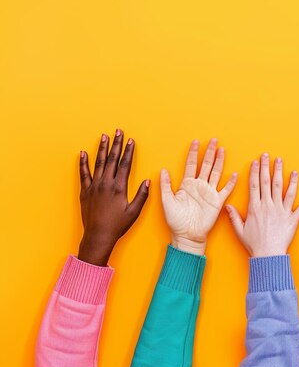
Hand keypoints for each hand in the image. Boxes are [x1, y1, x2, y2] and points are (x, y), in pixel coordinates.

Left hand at [78, 130, 149, 265]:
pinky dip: (83, 163)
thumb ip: (142, 195)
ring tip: (104, 136)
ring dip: (101, 148)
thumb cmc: (118, 225)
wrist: (98, 235)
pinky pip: (83, 174)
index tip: (130, 140)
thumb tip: (147, 181)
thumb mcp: (134, 212)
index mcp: (119, 188)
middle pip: (111, 159)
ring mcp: (94, 186)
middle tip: (118, 131)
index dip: (128, 151)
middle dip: (116, 144)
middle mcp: (106, 184)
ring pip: (98, 163)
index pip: (124, 164)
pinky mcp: (85, 191)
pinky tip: (83, 153)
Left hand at [161, 139, 236, 254]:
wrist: (187, 235)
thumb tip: (162, 170)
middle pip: (205, 165)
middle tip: (213, 140)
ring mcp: (209, 193)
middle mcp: (199, 186)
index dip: (193, 153)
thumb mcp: (166, 201)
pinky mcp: (217, 202)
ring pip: (216, 173)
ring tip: (222, 150)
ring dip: (219, 162)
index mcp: (187, 185)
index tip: (195, 142)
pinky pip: (225, 190)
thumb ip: (165, 185)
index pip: (191, 164)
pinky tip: (235, 174)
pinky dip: (231, 182)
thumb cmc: (176, 221)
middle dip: (209, 152)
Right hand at [225, 153, 298, 256]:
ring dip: (287, 178)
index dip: (255, 172)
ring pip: (285, 190)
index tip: (256, 161)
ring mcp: (282, 212)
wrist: (268, 255)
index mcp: (256, 207)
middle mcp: (269, 206)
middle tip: (269, 156)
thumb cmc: (254, 244)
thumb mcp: (240, 230)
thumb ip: (234, 217)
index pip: (255, 185)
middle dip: (269, 167)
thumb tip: (227, 206)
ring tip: (288, 167)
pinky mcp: (292, 220)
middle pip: (269, 183)